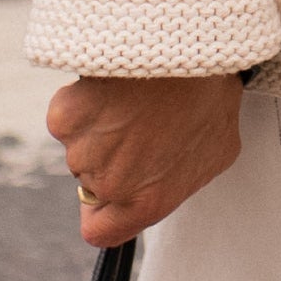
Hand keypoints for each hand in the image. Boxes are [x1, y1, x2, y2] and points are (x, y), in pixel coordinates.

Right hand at [45, 71, 244, 246]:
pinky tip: (113, 84)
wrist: (184, 48)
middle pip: (92, 180)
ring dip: (97, 127)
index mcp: (148, 201)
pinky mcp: (64, 119)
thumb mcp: (216, 150)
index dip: (102, 213)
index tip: (106, 195)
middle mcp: (111, 185)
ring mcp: (83, 152)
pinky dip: (81, 100)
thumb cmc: (208, 96)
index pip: (101, 232)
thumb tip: (166, 180)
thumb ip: (181, 178)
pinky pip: (67, 115)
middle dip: (108, 157)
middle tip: (139, 123)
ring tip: (133, 98)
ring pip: (80, 146)